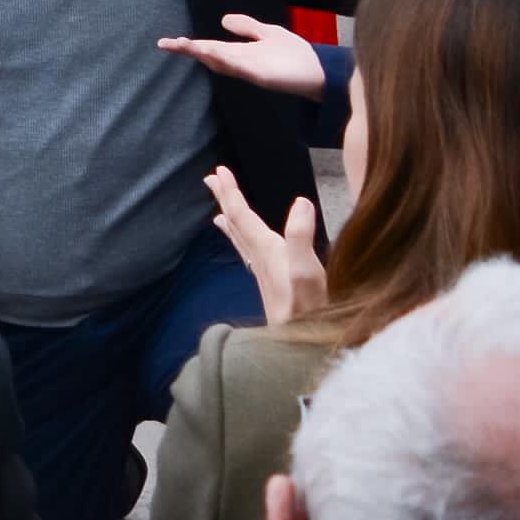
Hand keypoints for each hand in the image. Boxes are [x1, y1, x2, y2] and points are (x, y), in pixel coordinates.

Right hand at [155, 10, 323, 98]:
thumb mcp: (269, 33)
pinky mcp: (262, 75)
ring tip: (181, 45)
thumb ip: (247, 27)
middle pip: (210, 55)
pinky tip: (212, 52)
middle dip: (189, 50)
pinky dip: (225, 60)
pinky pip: (240, 67)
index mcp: (241, 53)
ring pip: (220, 61)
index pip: (211, 47)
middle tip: (165, 44)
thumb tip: (223, 19)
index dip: (191, 45)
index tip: (168, 42)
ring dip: (202, 53)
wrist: (320, 72)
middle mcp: (242, 62)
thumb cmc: (296, 56)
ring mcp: (251, 70)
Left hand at [204, 166, 327, 325]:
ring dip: (232, 219)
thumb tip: (301, 202)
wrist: (302, 349)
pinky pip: (251, 254)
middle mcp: (260, 259)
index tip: (219, 171)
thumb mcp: (307, 272)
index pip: (241, 215)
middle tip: (211, 179)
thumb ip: (302, 238)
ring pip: (242, 239)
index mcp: (266, 250)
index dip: (231, 192)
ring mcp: (264, 273)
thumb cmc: (308, 311)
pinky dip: (245, 242)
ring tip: (220, 209)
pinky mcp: (272, 284)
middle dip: (225, 199)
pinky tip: (248, 247)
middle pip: (235, 223)